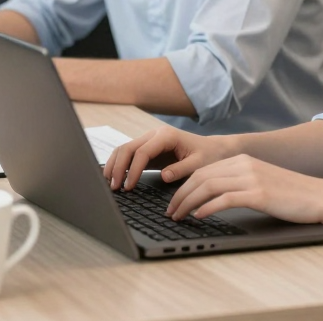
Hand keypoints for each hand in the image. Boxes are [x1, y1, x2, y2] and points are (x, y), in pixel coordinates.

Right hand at [103, 125, 234, 190]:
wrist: (212, 149)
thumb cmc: (207, 156)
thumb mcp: (199, 164)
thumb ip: (181, 169)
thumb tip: (164, 176)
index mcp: (166, 136)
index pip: (142, 152)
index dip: (133, 170)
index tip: (128, 187)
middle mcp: (155, 135)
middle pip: (128, 148)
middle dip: (118, 167)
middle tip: (114, 188)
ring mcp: (150, 140)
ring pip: (124, 149)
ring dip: (114, 164)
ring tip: (110, 184)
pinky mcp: (148, 149)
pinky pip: (129, 154)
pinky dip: (119, 164)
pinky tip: (115, 177)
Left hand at [167, 155, 322, 225]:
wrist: (318, 195)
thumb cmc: (290, 194)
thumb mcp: (260, 181)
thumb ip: (239, 183)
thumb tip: (212, 198)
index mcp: (242, 159)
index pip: (204, 170)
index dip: (184, 186)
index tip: (174, 201)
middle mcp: (244, 164)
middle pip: (201, 176)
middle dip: (180, 195)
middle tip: (169, 212)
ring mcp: (251, 177)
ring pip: (208, 186)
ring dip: (188, 202)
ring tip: (178, 216)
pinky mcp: (258, 193)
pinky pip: (225, 198)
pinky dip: (208, 207)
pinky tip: (199, 216)